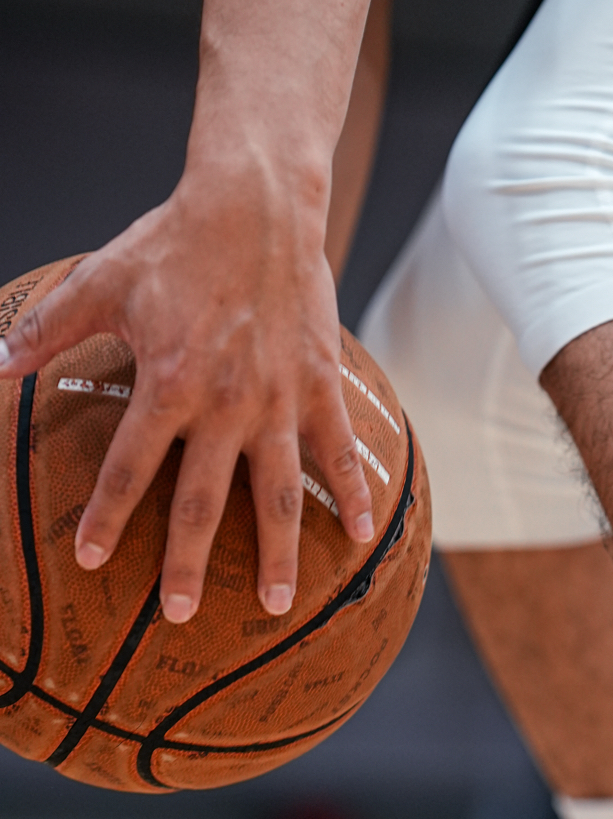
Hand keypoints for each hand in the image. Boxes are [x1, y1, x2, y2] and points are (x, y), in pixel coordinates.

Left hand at [0, 148, 373, 622]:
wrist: (257, 204)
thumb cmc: (174, 242)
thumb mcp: (100, 281)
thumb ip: (46, 329)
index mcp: (168, 382)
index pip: (131, 467)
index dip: (108, 517)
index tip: (90, 560)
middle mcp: (225, 403)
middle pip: (204, 502)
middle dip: (189, 563)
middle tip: (179, 614)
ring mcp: (279, 401)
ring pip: (278, 495)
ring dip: (278, 555)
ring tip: (278, 606)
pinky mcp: (319, 386)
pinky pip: (337, 451)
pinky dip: (351, 493)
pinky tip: (359, 535)